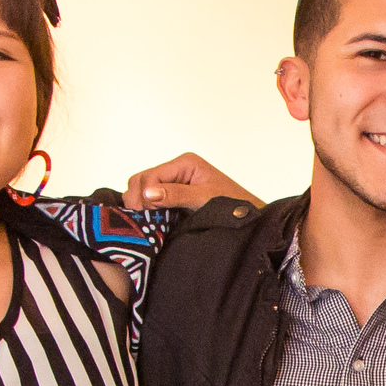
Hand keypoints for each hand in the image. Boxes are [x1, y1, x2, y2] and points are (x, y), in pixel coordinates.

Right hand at [125, 153, 260, 210]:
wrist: (248, 219)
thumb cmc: (233, 204)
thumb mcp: (204, 198)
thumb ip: (177, 195)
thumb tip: (148, 194)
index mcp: (185, 163)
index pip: (151, 175)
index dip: (144, 194)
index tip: (146, 214)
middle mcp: (176, 170)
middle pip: (141, 180)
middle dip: (137, 199)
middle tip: (142, 220)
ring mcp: (173, 183)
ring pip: (141, 190)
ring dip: (140, 205)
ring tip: (146, 222)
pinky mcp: (173, 198)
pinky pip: (149, 201)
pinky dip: (145, 210)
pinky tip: (149, 222)